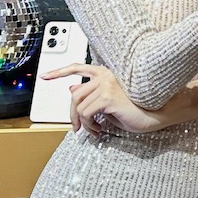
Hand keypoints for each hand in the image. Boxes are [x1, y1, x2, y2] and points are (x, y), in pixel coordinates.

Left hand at [41, 63, 160, 135]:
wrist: (152, 115)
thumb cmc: (133, 109)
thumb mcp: (107, 102)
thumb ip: (91, 94)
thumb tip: (72, 89)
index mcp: (105, 73)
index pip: (78, 67)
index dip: (60, 72)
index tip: (45, 76)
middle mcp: (105, 76)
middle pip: (74, 94)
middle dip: (72, 114)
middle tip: (77, 128)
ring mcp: (106, 85)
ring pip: (79, 106)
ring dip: (84, 123)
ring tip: (94, 129)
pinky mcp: (107, 97)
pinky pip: (86, 113)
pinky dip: (89, 125)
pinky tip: (99, 129)